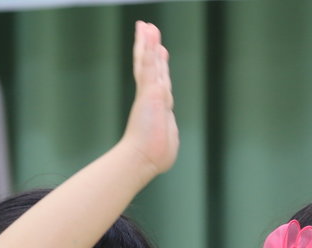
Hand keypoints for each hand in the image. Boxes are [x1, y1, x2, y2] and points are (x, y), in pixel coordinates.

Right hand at [123, 21, 177, 174]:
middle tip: (150, 31)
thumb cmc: (156, 156)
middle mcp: (154, 96)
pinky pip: (147, 64)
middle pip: (153, 66)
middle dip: (151, 48)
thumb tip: (167, 144)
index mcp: (160, 107)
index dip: (160, 66)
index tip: (161, 52)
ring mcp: (150, 92)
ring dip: (147, 43)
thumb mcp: (168, 143)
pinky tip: (146, 34)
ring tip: (146, 26)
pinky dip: (146, 49)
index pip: (161, 81)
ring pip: (149, 62)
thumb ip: (168, 136)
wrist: (144, 157)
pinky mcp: (149, 89)